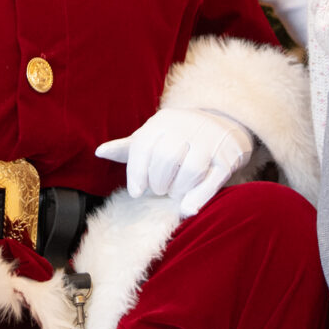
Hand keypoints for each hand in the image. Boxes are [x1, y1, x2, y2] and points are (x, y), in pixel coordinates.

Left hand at [94, 107, 252, 215]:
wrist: (224, 124)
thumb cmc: (179, 136)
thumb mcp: (154, 137)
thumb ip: (128, 147)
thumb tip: (100, 152)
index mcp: (163, 121)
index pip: (143, 146)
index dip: (136, 173)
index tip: (136, 191)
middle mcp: (187, 127)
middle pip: (165, 159)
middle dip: (158, 182)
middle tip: (159, 190)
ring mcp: (210, 142)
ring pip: (190, 172)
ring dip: (178, 190)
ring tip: (174, 192)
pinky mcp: (228, 158)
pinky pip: (212, 182)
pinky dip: (197, 198)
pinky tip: (187, 207)